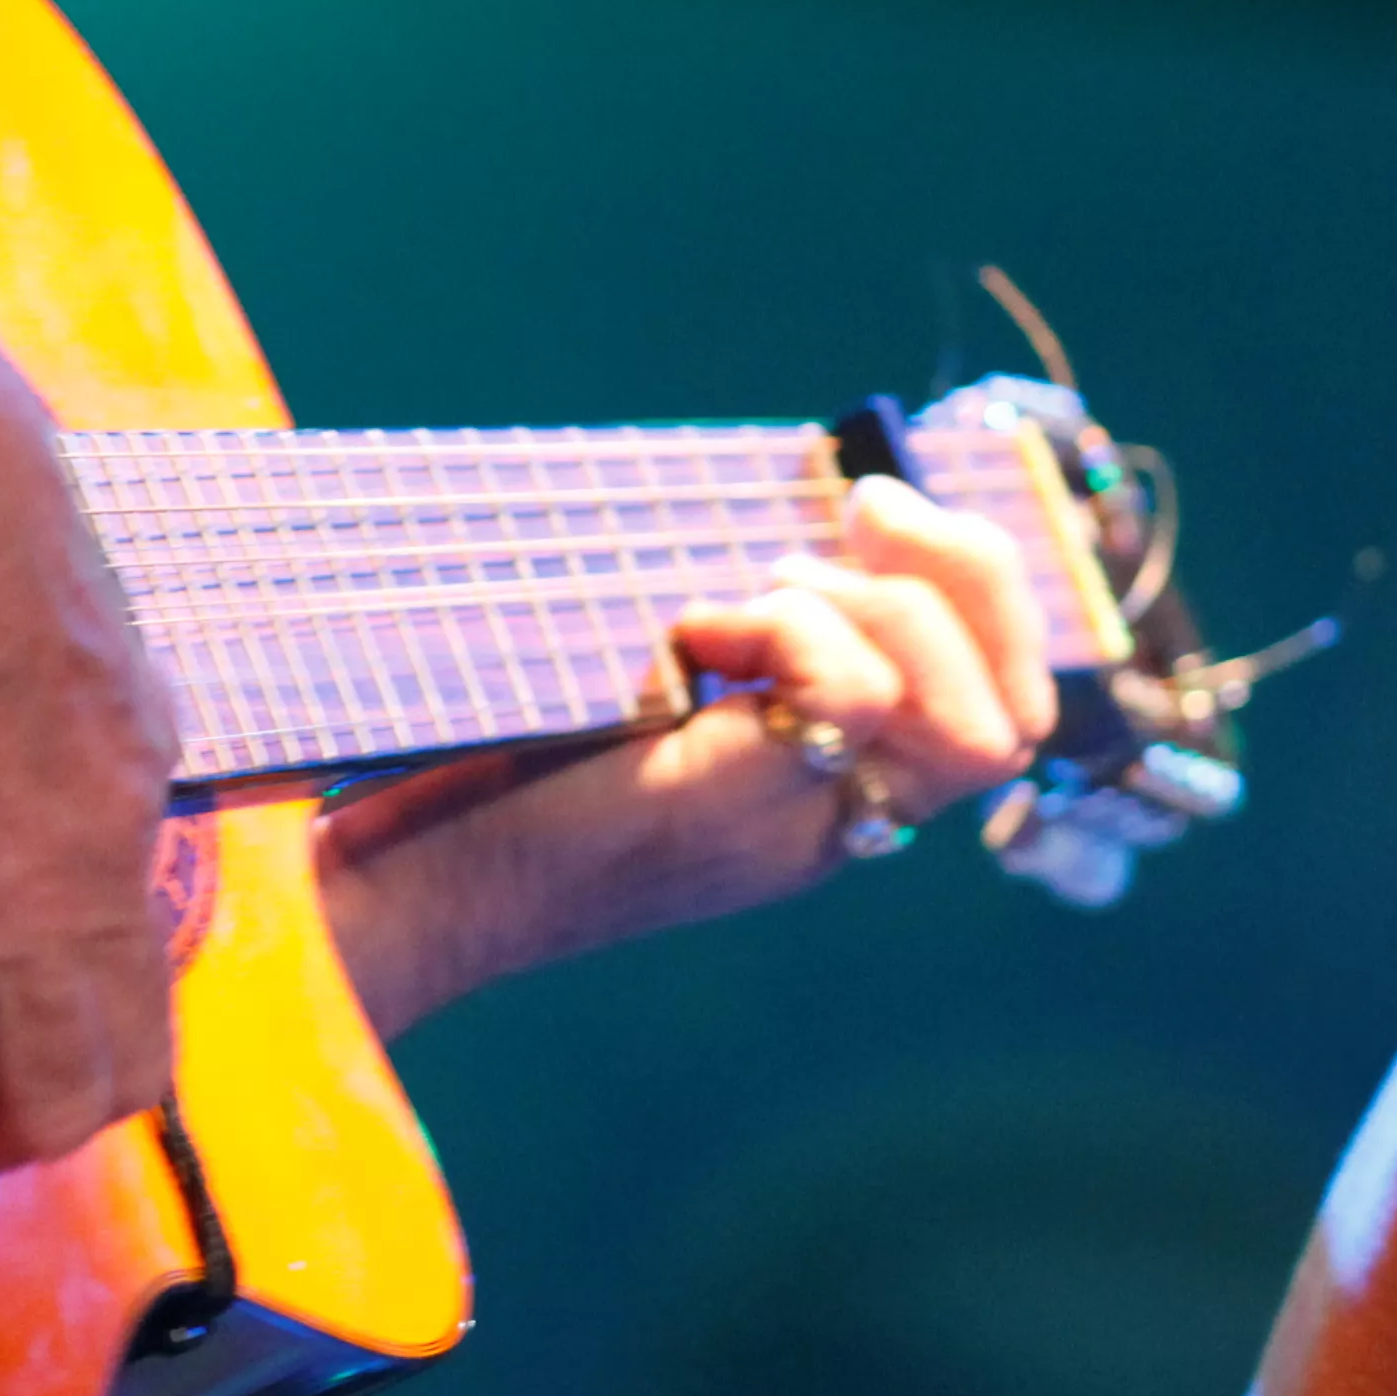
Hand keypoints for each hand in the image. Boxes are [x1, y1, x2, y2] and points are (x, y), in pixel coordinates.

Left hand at [320, 477, 1055, 1035]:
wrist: (386, 889)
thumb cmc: (474, 773)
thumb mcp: (632, 685)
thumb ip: (715, 638)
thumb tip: (775, 518)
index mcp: (816, 801)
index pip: (998, 723)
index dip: (984, 602)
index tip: (871, 506)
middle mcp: (823, 828)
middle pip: (1011, 729)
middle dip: (973, 584)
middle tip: (863, 507)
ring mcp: (783, 831)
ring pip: (964, 727)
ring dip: (874, 611)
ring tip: (740, 594)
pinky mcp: (722, 811)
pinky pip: (845, 697)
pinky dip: (782, 628)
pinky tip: (685, 635)